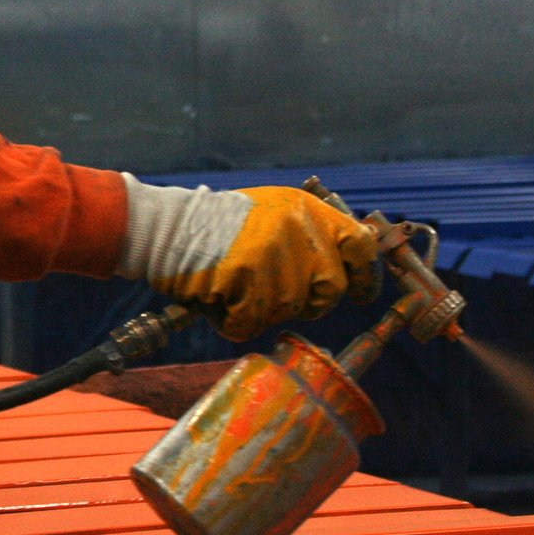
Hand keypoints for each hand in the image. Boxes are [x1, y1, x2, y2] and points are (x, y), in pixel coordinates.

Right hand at [117, 177, 378, 340]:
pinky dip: (234, 320)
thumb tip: (347, 267)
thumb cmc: (219, 224)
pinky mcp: (248, 282)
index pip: (360, 246)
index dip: (365, 276)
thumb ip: (311, 235)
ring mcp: (275, 258)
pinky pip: (252, 323)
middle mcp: (300, 232)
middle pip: (330, 290)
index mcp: (309, 211)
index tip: (362, 293)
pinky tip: (218, 298)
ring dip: (262, 309)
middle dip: (308, 302)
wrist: (168, 226)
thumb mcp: (276, 212)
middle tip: (276, 295)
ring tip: (234, 286)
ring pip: (288, 310)